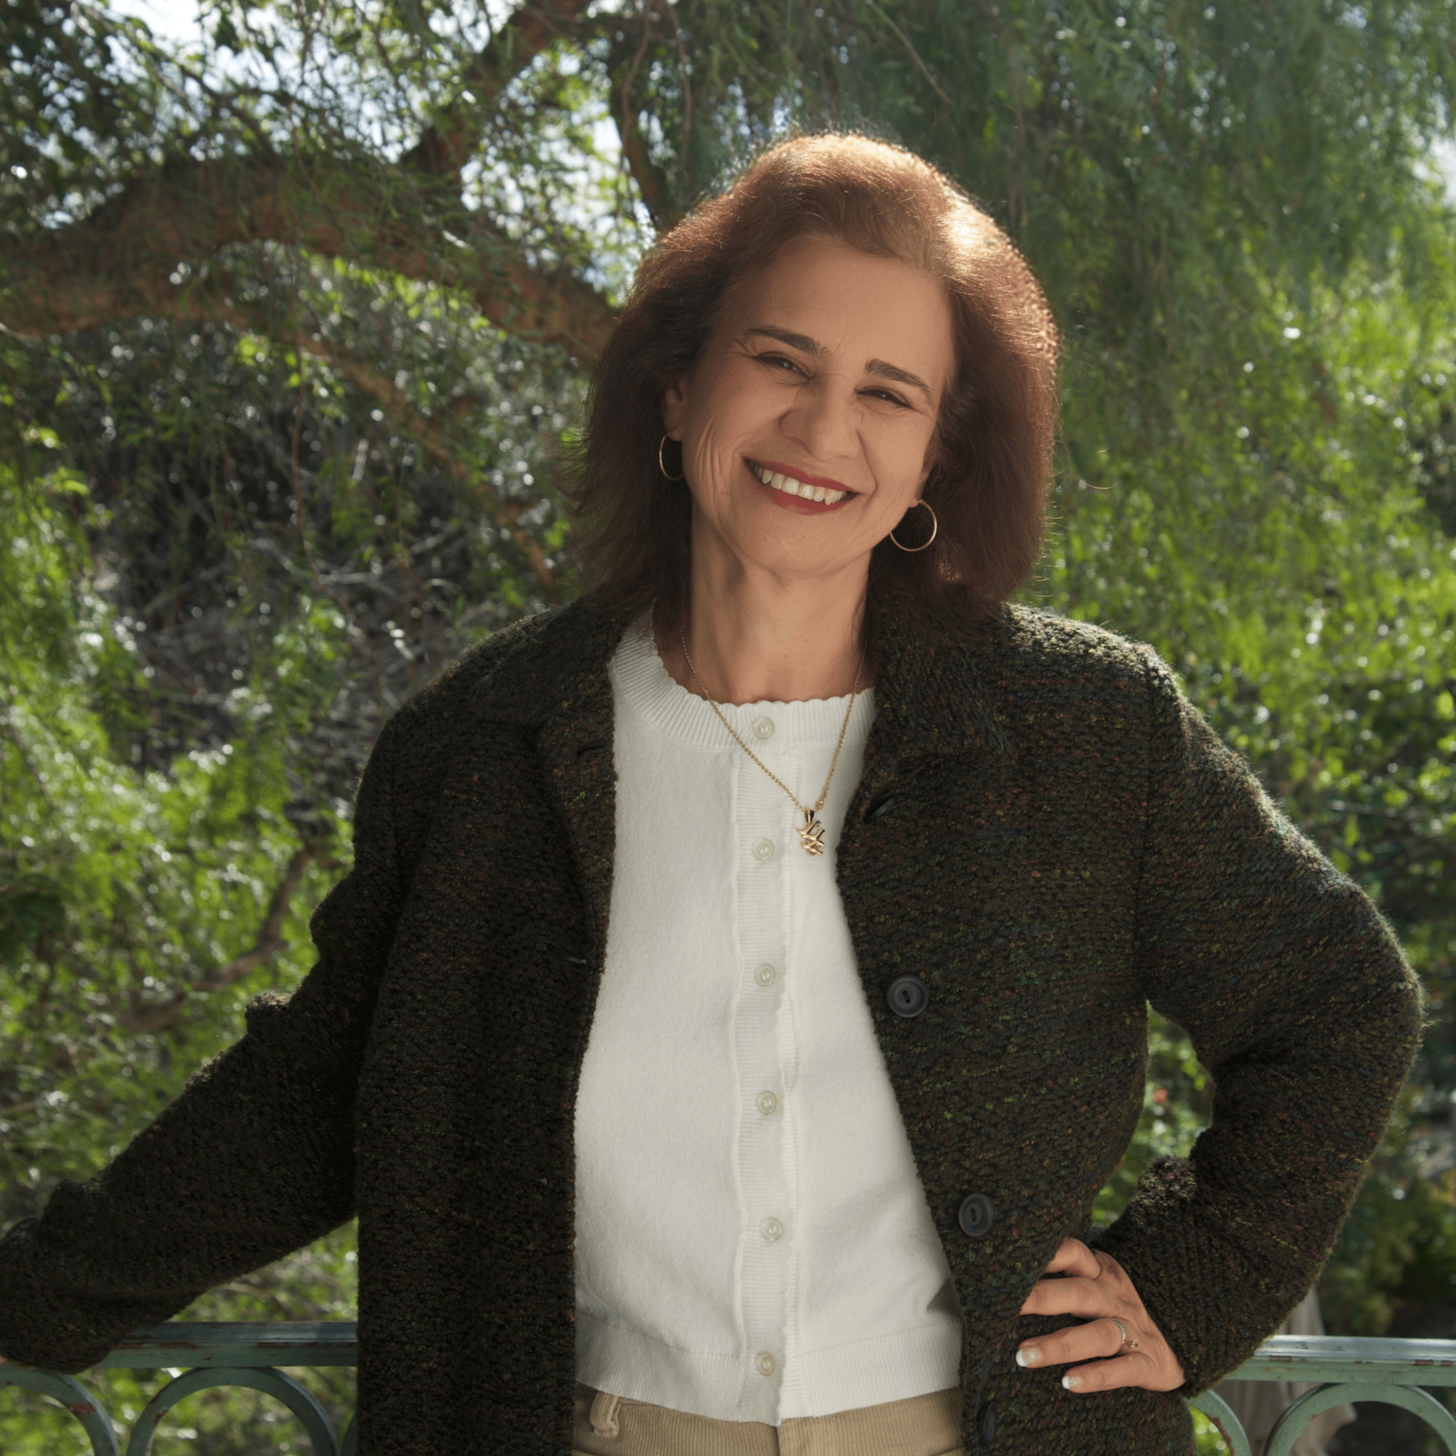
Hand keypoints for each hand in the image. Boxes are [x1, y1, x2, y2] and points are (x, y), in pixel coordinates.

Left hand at [1015, 1237, 1184, 1393]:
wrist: (1186, 1335)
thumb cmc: (1121, 1307)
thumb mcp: (1099, 1283)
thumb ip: (1065, 1277)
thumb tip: (1008, 1277)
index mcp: (1101, 1272)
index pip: (1072, 1253)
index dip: (1045, 1254)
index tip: (1010, 1263)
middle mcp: (1116, 1297)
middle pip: (1079, 1293)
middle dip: (1042, 1298)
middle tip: (1007, 1308)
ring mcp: (1135, 1330)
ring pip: (1098, 1334)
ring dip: (1060, 1345)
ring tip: (1024, 1356)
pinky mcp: (1150, 1364)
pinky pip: (1123, 1370)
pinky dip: (1097, 1376)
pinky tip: (1068, 1382)